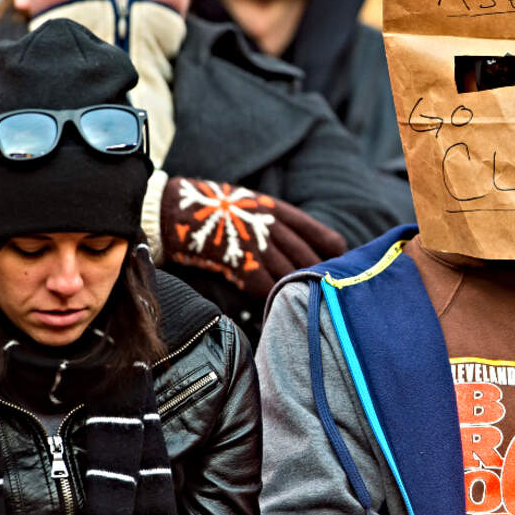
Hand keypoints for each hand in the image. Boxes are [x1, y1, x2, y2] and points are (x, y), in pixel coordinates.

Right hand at [160, 177, 346, 296]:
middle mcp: (275, 228)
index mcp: (281, 212)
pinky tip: (280, 309)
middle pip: (312, 260)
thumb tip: (298, 247)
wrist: (174, 210)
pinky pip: (271, 288)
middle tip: (326, 295)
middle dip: (320, 279)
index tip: (340, 268)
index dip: (336, 258)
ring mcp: (260, 247)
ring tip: (308, 307)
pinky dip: (278, 301)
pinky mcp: (244, 266)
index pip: (326, 239)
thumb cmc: (213, 209)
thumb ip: (278, 224)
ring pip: (294, 276)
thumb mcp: (253, 205)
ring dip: (301, 292)